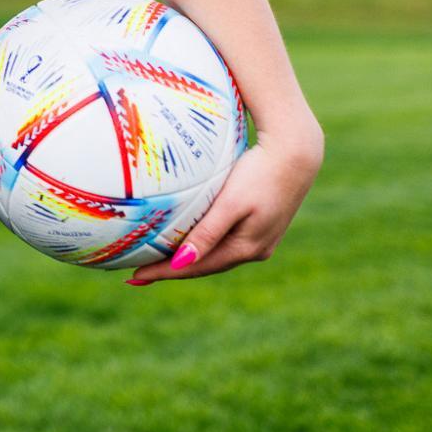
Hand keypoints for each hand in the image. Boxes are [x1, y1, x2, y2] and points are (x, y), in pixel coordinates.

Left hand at [124, 129, 323, 284]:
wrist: (297, 154)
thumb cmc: (260, 173)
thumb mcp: (231, 203)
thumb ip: (207, 233)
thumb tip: (180, 263)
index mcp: (246, 248)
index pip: (196, 267)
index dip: (164, 273)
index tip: (134, 277)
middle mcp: (255, 250)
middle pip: (205, 266)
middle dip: (172, 271)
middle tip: (138, 274)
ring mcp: (261, 239)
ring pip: (216, 255)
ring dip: (188, 261)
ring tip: (158, 263)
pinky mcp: (262, 226)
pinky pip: (225, 243)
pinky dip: (203, 247)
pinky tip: (190, 244)